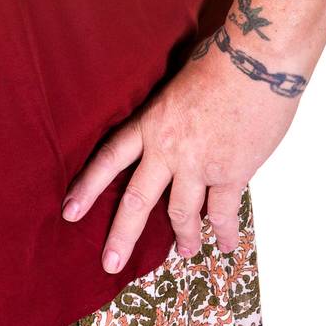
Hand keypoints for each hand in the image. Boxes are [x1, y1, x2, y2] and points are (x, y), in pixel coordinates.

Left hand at [60, 37, 302, 271]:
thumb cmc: (219, 61)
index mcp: (150, 122)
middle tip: (110, 264)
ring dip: (183, 237)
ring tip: (184, 253)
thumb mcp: (178, 85)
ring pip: (181, 214)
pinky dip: (224, 231)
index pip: (110, 158)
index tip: (70, 212)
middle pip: (137, 200)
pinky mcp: (232, 173)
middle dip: (122, 236)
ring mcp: (199, 165)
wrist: (256, 62)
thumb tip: (173, 127)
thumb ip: (170, 114)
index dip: (89, 187)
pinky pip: (223, 213)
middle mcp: (168, 149)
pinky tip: (225, 243)